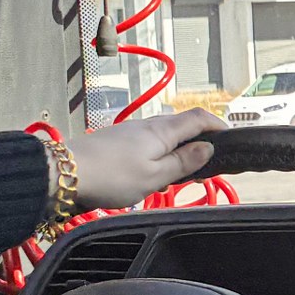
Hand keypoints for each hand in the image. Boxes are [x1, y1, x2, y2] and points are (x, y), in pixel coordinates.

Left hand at [68, 109, 222, 209]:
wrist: (65, 172)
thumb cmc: (109, 176)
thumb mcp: (155, 176)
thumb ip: (184, 162)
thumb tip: (208, 148)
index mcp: (162, 131)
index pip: (199, 117)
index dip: (218, 125)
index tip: (230, 137)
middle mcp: (147, 125)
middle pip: (182, 124)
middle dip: (199, 139)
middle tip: (207, 162)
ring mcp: (130, 132)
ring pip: (163, 135)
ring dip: (177, 148)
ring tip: (179, 173)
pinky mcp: (116, 141)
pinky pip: (146, 142)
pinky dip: (158, 153)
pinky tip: (151, 172)